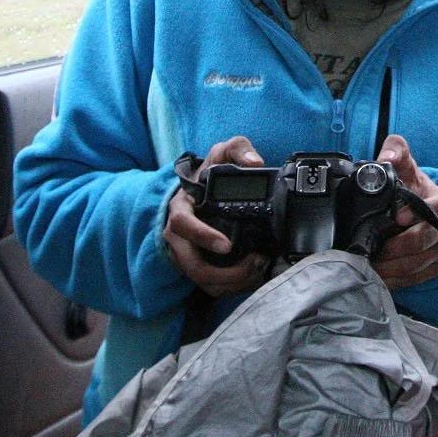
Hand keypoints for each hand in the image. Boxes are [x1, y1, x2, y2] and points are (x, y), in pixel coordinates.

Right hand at [163, 135, 271, 297]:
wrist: (199, 191)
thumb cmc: (211, 175)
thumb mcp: (223, 153)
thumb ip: (239, 149)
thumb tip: (255, 162)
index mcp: (181, 210)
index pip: (183, 227)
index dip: (203, 237)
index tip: (227, 245)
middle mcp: (178, 237)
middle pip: (194, 267)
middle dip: (227, 273)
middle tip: (256, 262)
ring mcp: (186, 255)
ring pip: (204, 282)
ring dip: (234, 282)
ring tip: (259, 268)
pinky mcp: (198, 268)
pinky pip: (213, 287)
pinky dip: (234, 287)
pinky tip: (254, 276)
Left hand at [371, 134, 437, 289]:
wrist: (421, 207)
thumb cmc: (411, 187)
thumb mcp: (404, 166)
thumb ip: (397, 151)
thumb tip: (387, 156)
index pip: (434, 209)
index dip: (415, 214)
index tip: (396, 217)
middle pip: (425, 241)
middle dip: (396, 247)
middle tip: (372, 249)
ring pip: (420, 263)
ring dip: (393, 267)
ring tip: (370, 264)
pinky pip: (419, 277)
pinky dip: (398, 279)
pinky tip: (380, 276)